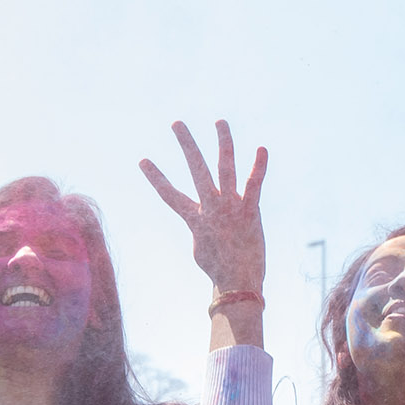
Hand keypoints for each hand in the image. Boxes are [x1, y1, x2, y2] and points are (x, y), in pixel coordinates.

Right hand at [140, 120, 268, 293]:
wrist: (238, 282)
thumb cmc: (219, 269)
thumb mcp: (202, 249)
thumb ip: (201, 230)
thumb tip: (201, 225)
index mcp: (195, 218)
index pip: (169, 194)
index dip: (155, 177)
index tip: (142, 160)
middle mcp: (211, 207)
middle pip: (196, 169)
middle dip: (186, 144)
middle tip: (176, 123)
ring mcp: (230, 206)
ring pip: (225, 167)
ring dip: (222, 142)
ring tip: (219, 121)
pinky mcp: (250, 210)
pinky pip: (254, 184)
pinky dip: (259, 166)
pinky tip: (262, 148)